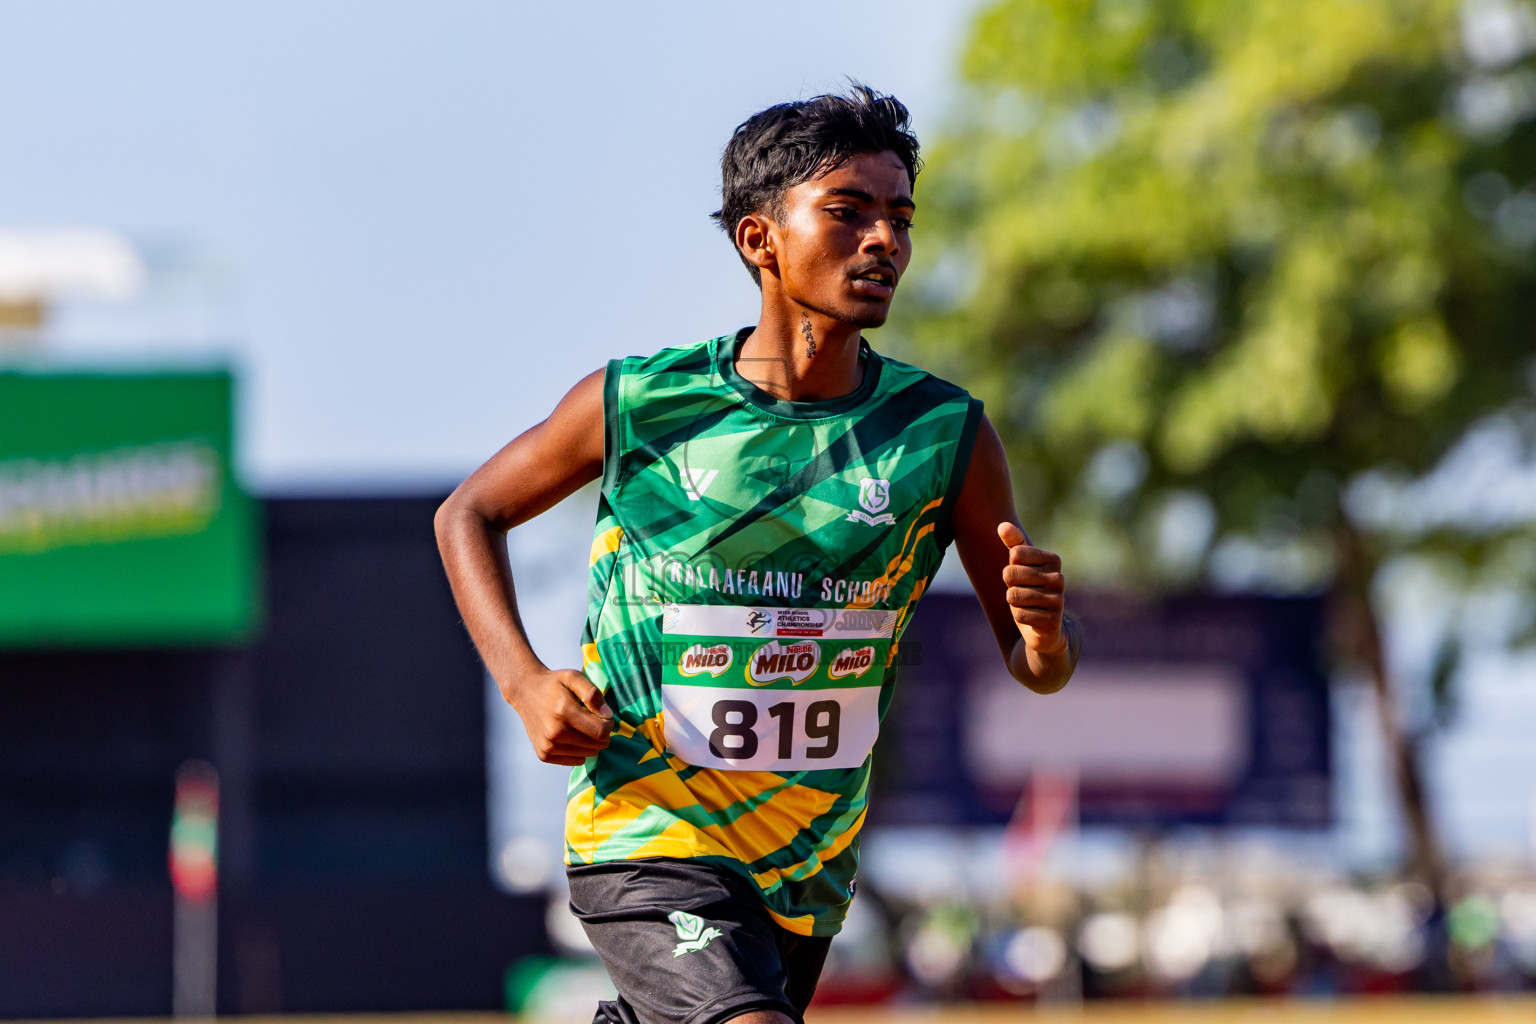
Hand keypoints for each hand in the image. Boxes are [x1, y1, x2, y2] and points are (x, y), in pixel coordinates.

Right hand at [505, 667, 613, 765]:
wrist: (525, 692)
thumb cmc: (553, 683)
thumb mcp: (573, 677)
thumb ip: (592, 693)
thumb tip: (607, 715)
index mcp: (563, 711)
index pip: (601, 731)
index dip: (609, 724)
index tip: (605, 715)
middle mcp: (554, 733)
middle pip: (597, 746)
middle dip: (602, 734)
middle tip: (594, 720)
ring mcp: (548, 746)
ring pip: (588, 755)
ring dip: (590, 742)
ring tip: (581, 726)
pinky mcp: (544, 755)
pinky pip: (576, 761)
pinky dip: (579, 750)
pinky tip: (572, 735)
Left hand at [997, 522, 1066, 655]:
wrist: (1045, 626)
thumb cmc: (1030, 588)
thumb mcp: (1021, 565)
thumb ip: (1014, 543)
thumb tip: (1002, 525)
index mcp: (1053, 559)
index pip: (1014, 554)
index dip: (1010, 566)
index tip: (1022, 573)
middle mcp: (1059, 578)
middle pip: (1010, 574)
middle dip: (1009, 585)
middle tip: (1021, 591)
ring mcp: (1058, 600)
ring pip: (1013, 596)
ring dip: (1013, 602)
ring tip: (1026, 604)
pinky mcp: (1053, 621)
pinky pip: (1020, 615)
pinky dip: (1020, 617)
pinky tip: (1031, 618)